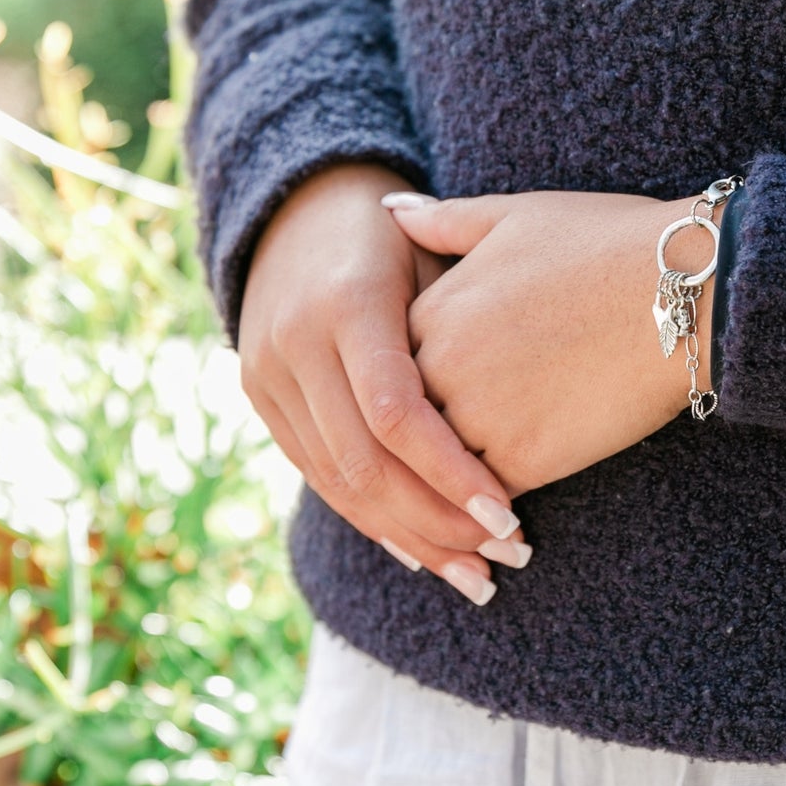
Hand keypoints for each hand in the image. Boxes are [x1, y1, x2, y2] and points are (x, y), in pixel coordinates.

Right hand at [237, 162, 527, 604]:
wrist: (298, 209)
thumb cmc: (400, 234)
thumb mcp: (435, 255)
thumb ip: (464, 321)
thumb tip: (526, 404)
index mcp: (347, 304)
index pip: (397, 415)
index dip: (452, 473)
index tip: (510, 516)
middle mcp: (294, 344)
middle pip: (364, 463)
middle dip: (437, 523)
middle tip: (506, 559)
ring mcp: (267, 376)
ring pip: (337, 483)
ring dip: (408, 538)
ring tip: (475, 576)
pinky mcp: (260, 399)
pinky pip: (318, 476)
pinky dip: (372, 518)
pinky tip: (421, 551)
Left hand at [383, 188, 716, 496]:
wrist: (685, 291)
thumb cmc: (608, 243)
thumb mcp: (516, 217)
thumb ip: (443, 222)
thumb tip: (387, 209)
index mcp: (432, 309)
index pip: (392, 367)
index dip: (418, 384)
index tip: (445, 397)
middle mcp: (442, 365)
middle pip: (408, 425)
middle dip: (423, 446)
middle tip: (442, 471)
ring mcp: (478, 415)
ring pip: (439, 470)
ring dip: (450, 487)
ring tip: (473, 508)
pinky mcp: (523, 459)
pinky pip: (484, 498)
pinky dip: (489, 508)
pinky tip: (506, 518)